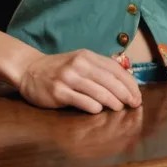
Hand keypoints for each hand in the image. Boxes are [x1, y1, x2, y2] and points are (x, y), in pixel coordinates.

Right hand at [18, 49, 142, 113]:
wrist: (29, 70)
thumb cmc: (60, 69)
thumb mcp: (79, 61)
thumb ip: (98, 69)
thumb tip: (125, 83)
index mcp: (87, 56)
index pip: (115, 69)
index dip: (129, 83)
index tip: (137, 95)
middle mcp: (79, 64)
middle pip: (110, 81)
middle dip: (125, 94)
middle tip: (134, 105)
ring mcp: (68, 78)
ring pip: (99, 92)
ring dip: (113, 102)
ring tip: (120, 108)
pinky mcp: (59, 92)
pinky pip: (83, 101)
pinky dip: (94, 107)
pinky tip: (98, 110)